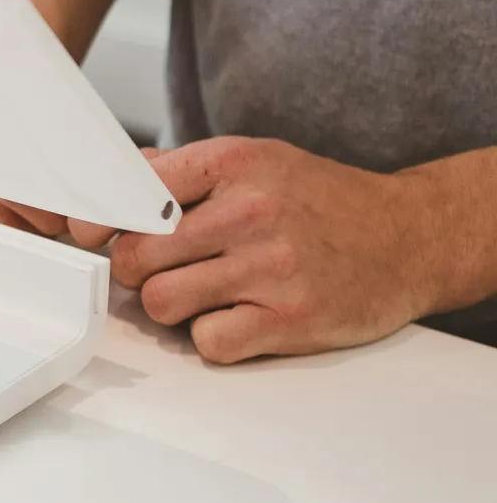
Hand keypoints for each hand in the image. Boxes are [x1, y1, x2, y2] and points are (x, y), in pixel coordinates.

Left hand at [98, 138, 422, 362]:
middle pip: (135, 256)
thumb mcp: (255, 160)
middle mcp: (252, 212)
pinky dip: (211, 337)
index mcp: (234, 164)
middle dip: (136, 268)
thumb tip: (112, 179)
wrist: (410, 237)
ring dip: (170, 305)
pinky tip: (236, 316)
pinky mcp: (291, 320)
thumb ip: (180, 170)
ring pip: (161, 302)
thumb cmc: (321, 201)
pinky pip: (207, 342)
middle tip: (162, 267)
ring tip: (202, 291)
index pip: (132, 193)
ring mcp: (272, 268)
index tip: (91, 233)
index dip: (101, 220)